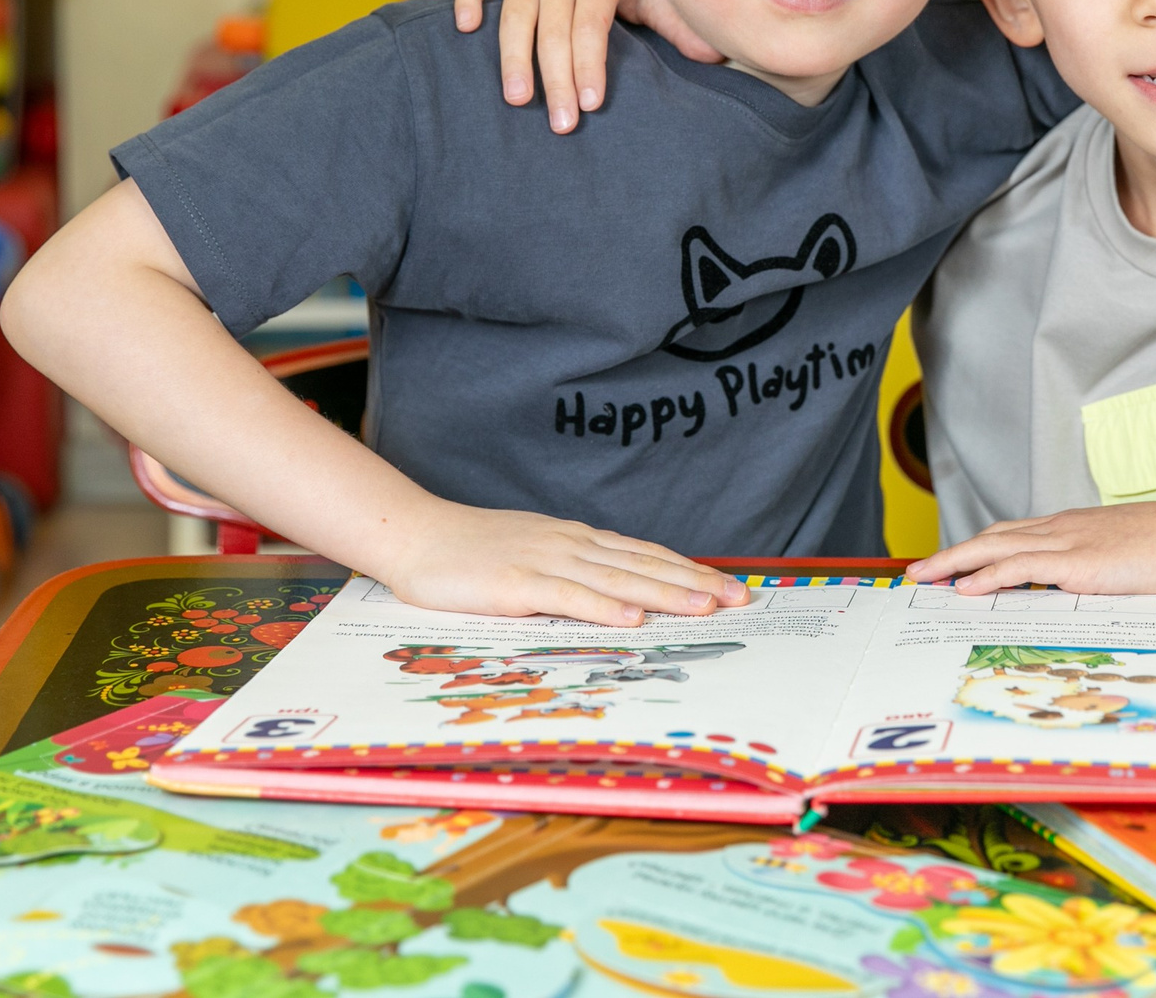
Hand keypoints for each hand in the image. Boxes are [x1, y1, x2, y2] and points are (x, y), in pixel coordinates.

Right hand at [384, 505, 751, 625]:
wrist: (415, 535)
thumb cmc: (471, 553)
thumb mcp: (532, 557)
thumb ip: (571, 575)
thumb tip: (615, 598)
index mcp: (576, 540)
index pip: (645, 555)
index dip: (689, 570)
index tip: (729, 585)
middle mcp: (570, 545)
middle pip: (644, 565)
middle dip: (695, 583)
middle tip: (740, 599)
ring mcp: (545, 561)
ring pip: (617, 580)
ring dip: (664, 594)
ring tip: (705, 608)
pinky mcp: (516, 583)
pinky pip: (567, 597)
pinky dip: (603, 608)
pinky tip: (632, 620)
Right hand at [452, 0, 719, 131]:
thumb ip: (682, 25)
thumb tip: (718, 57)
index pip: (592, 26)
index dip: (589, 65)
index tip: (588, 104)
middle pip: (553, 30)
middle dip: (555, 80)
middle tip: (559, 124)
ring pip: (513, 15)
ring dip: (511, 59)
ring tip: (516, 100)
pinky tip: (464, 30)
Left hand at [906, 503, 1155, 596]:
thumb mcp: (1127, 552)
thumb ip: (1100, 563)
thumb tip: (1088, 581)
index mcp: (1073, 526)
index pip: (1012, 534)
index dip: (977, 548)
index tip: (952, 562)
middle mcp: (1061, 528)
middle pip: (991, 537)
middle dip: (951, 555)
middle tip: (917, 572)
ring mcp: (1066, 542)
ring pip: (993, 548)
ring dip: (953, 564)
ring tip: (924, 579)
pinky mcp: (1075, 563)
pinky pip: (1018, 568)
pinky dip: (986, 577)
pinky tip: (965, 588)